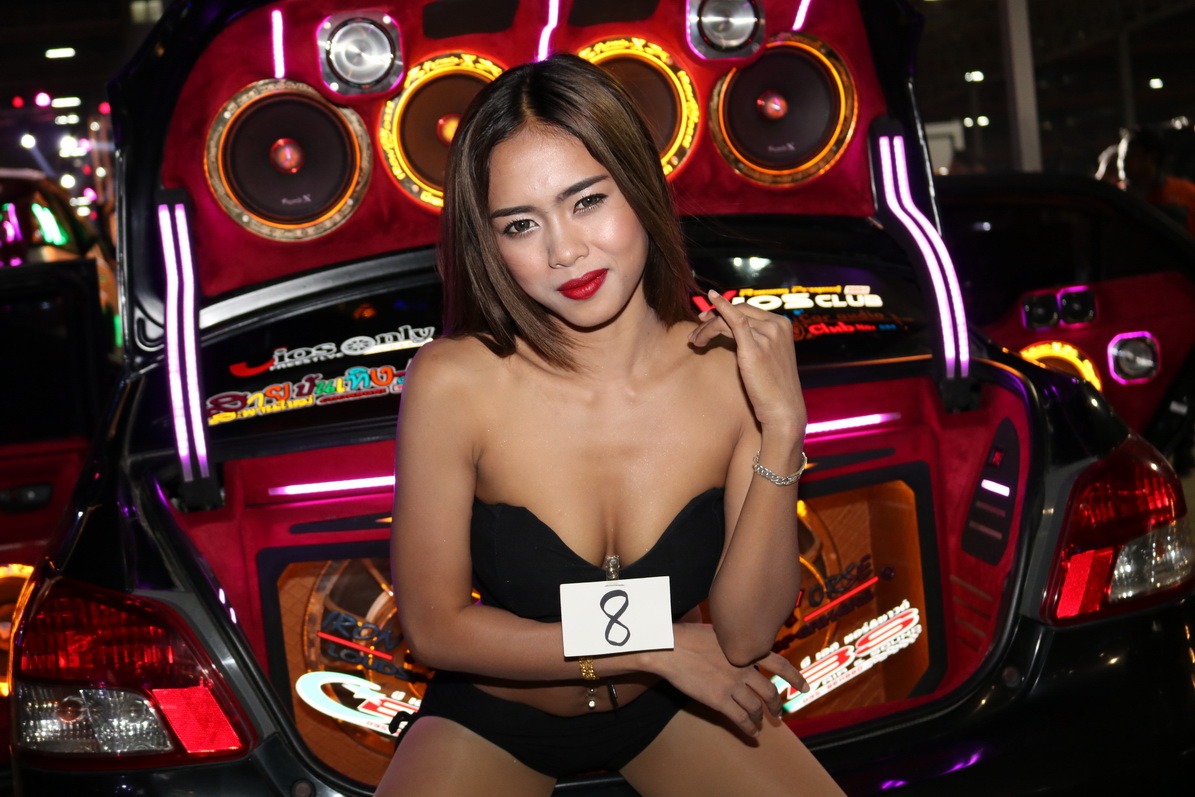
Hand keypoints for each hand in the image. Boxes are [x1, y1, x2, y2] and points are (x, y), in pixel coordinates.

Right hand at [651, 624, 809, 737]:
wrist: (669, 648)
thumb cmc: (688, 636)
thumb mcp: (718, 632)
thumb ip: (734, 642)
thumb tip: (740, 645)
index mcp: (746, 650)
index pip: (780, 664)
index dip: (795, 677)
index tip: (804, 687)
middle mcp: (744, 668)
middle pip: (769, 692)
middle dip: (776, 705)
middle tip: (778, 713)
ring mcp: (732, 685)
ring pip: (756, 708)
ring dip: (761, 719)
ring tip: (761, 725)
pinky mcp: (718, 700)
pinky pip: (740, 719)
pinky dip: (749, 728)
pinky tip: (752, 734)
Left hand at [688, 289, 805, 432]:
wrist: (782, 408)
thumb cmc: (773, 387)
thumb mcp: (768, 357)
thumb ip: (757, 341)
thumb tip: (734, 332)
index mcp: (782, 324)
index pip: (748, 310)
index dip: (725, 311)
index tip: (707, 318)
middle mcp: (777, 325)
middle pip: (738, 311)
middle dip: (713, 317)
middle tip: (696, 329)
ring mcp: (768, 334)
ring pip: (729, 319)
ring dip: (707, 328)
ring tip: (695, 341)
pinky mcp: (755, 346)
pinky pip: (734, 319)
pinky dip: (721, 307)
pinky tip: (710, 299)